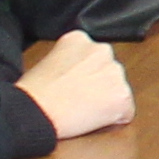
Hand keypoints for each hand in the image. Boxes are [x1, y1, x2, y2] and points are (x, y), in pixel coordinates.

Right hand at [14, 32, 132, 140]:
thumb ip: (70, 60)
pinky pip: (126, 112)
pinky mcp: (121, 96)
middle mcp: (101, 50)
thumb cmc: (32, 93)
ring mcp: (114, 72)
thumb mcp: (48, 61)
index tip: (72, 84)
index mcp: (80, 39)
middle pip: (108, 72)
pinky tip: (91, 119)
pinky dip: (114, 119)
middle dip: (98, 86)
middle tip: (77, 99)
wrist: (34, 111)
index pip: (93, 58)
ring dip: (106, 101)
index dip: (84, 75)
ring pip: (118, 90)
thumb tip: (79, 74)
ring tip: (81, 109)